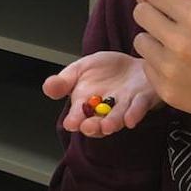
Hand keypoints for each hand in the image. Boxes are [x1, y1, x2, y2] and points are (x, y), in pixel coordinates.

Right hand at [43, 51, 159, 137]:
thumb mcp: (80, 69)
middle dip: (93, 126)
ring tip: (108, 126)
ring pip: (118, 117)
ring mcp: (125, 106)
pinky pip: (139, 108)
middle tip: (88, 127)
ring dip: (113, 123)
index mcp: (87, 104)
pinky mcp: (144, 99)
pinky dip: (135, 113)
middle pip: (98, 122)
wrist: (133, 63)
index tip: (71, 123)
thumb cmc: (106, 70)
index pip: (78, 116)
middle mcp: (106, 110)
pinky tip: (130, 119)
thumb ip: (64, 80)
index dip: (75, 120)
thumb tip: (47, 87)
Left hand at [131, 0, 190, 156]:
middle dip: (149, 11)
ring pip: (140, 40)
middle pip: (140, 13)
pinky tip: (178, 66)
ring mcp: (170, 68)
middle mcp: (179, 42)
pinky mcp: (165, 89)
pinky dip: (158, 63)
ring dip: (153, 39)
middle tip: (162, 18)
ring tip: (173, 46)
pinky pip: (147, 66)